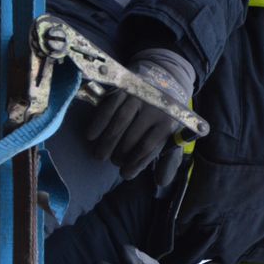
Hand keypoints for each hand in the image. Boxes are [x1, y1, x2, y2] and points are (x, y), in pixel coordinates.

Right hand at [85, 58, 189, 180]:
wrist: (165, 80)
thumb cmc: (165, 118)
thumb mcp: (172, 138)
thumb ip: (169, 161)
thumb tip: (162, 182)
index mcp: (168, 123)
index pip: (148, 148)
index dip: (135, 164)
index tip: (125, 174)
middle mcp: (155, 109)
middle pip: (132, 137)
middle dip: (120, 154)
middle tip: (112, 162)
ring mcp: (139, 97)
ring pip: (119, 123)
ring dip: (107, 143)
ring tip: (99, 156)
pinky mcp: (124, 89)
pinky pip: (109, 107)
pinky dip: (98, 122)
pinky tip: (91, 136)